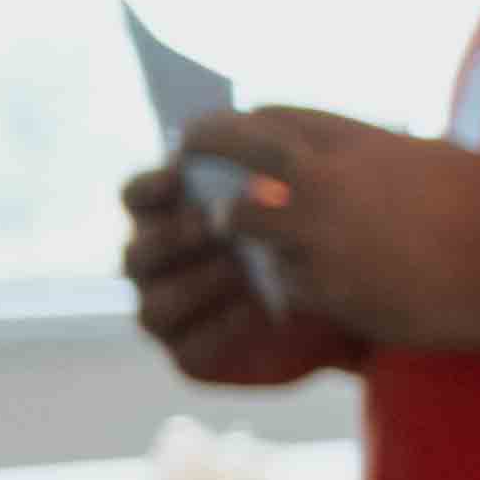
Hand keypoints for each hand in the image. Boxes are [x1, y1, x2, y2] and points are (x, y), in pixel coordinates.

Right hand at [119, 163, 367, 387]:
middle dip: (174, 238)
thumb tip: (258, 123)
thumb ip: (262, 171)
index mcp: (167, 219)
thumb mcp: (290, 201)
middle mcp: (157, 268)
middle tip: (215, 224)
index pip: (136, 197)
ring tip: (239, 268)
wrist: (343, 305)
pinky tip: (257, 310)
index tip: (180, 174)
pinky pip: (191, 349)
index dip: (151, 187)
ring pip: (155, 306)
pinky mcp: (191, 356)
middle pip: (138, 253)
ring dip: (196, 286)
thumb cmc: (305, 241)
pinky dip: (221, 329)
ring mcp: (169, 314)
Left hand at [179, 105, 479, 354]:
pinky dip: (276, 282)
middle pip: (236, 147)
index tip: (229, 133)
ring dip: (230, 226)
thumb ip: (392, 151)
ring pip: (240, 217)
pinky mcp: (324, 283)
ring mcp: (320, 231)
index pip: (274, 116)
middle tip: (180, 158)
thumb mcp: (442, 156)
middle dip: (201, 147)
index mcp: (357, 140)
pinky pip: (275, 278)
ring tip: (224, 235)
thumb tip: (380, 150)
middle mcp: (328, 176)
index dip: (243, 124)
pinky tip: (281, 287)